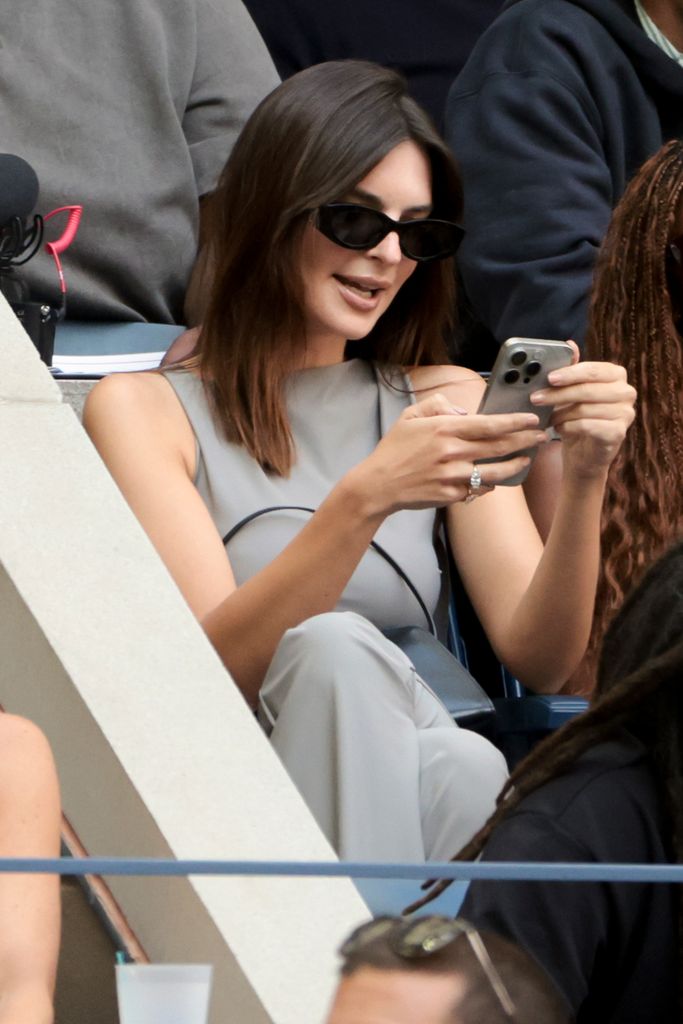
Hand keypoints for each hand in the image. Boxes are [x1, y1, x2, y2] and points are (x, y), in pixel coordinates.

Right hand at [349, 393, 548, 514]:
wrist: (378, 485)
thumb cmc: (394, 450)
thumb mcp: (409, 417)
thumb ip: (436, 405)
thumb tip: (462, 411)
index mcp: (445, 429)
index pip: (490, 424)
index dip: (515, 421)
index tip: (531, 418)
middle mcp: (453, 452)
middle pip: (499, 446)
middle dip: (525, 440)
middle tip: (542, 436)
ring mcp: (453, 475)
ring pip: (495, 471)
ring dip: (516, 465)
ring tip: (526, 459)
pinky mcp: (451, 495)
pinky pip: (478, 489)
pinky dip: (489, 484)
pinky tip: (496, 480)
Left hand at [529, 342, 635, 479]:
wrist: (585, 455)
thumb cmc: (578, 419)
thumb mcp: (572, 392)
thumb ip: (572, 369)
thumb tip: (569, 343)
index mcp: (616, 375)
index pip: (593, 369)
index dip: (570, 373)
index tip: (549, 378)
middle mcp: (626, 392)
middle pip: (587, 389)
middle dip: (558, 394)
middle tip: (535, 398)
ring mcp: (626, 413)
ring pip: (585, 409)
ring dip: (560, 413)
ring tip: (548, 417)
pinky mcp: (619, 433)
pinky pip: (588, 426)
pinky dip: (569, 427)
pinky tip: (560, 429)